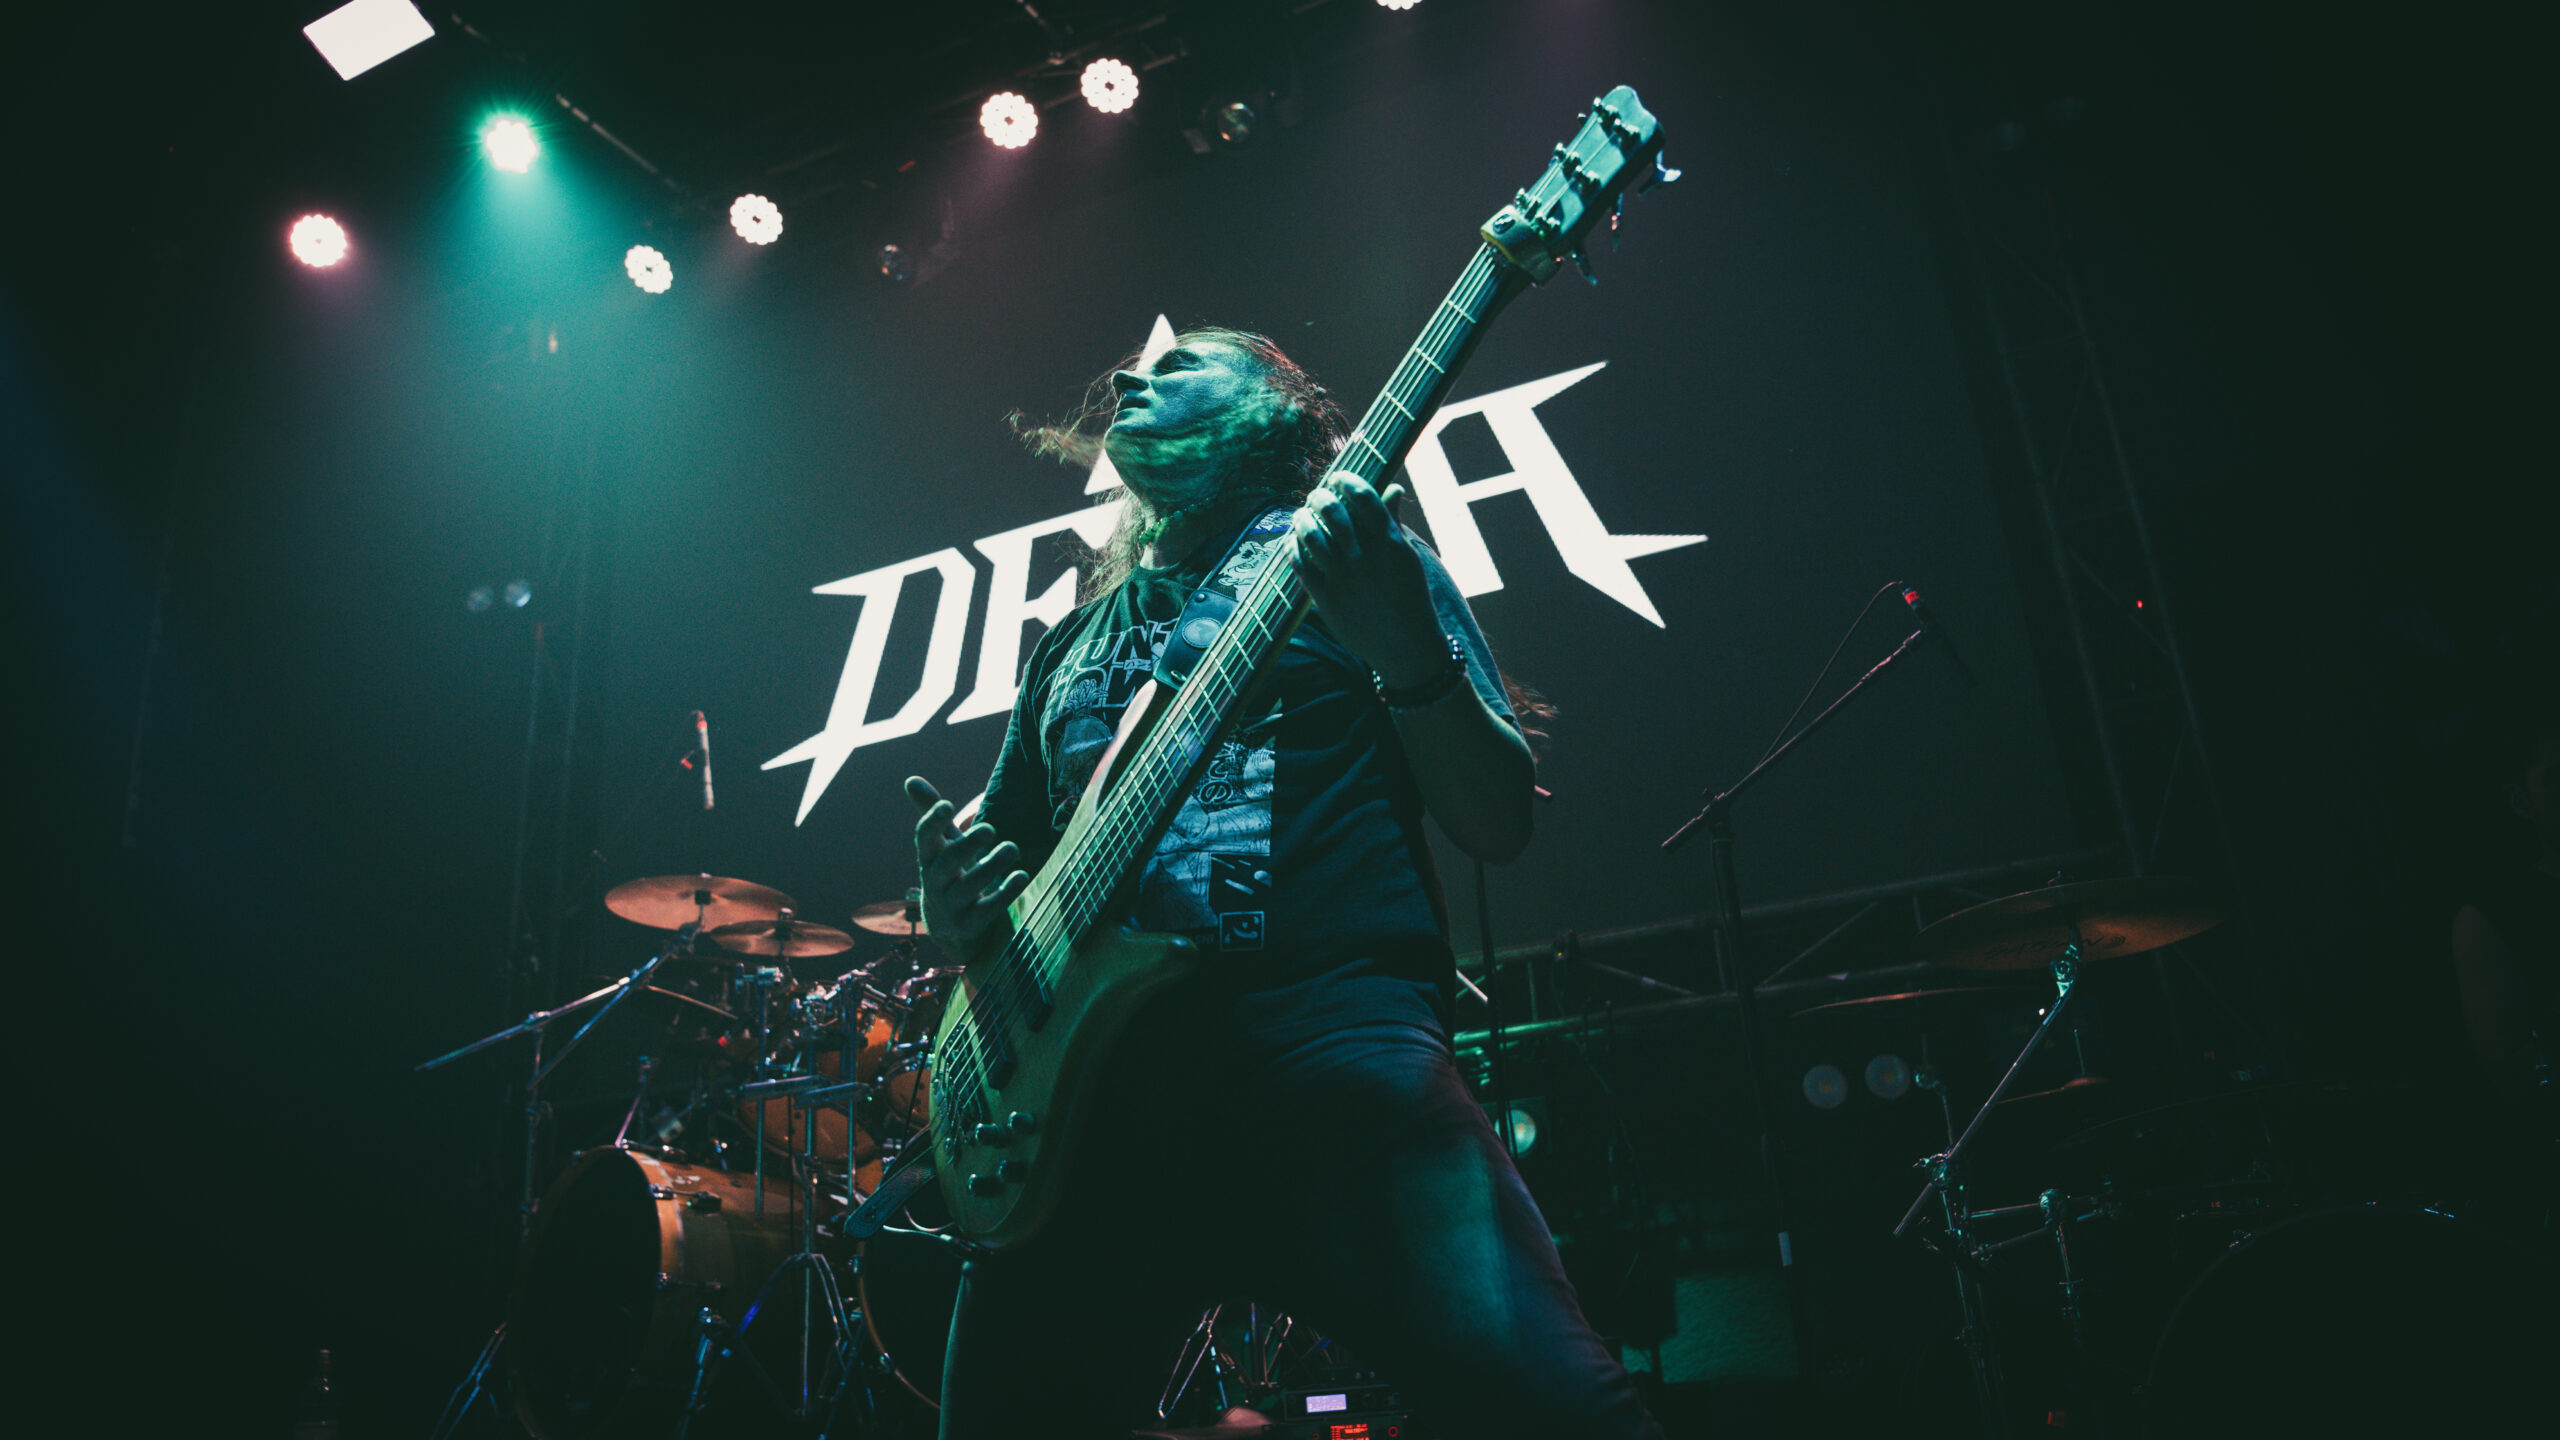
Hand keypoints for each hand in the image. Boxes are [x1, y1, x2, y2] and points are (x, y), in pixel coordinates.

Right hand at [907, 776, 1026, 960]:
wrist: (946, 921)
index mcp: (928, 857)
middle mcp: (935, 881)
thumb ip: (930, 811)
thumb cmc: (948, 869)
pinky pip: (987, 910)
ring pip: (968, 888)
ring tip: (1012, 848)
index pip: (924, 838)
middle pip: (947, 864)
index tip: (947, 804)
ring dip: (990, 867)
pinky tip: (1021, 876)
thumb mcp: (941, 843)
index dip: (932, 822)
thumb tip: (911, 779)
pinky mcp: (970, 923)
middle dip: (966, 846)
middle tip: (989, 828)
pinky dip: (1004, 894)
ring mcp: (951, 905)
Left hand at [1293, 472, 1446, 685]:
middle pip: (1332, 511)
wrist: (1407, 648)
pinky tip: (1292, 542)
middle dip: (1318, 496)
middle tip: (1315, 495)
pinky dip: (1292, 547)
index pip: (1363, 496)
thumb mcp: (1408, 559)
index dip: (1346, 480)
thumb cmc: (1410, 598)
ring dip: (1300, 518)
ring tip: (1300, 515)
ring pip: (1311, 535)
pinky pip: (1300, 565)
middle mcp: (1364, 558)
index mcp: (1390, 543)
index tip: (1338, 477)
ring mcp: (1343, 579)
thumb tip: (1392, 488)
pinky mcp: (1326, 600)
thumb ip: (1394, 523)